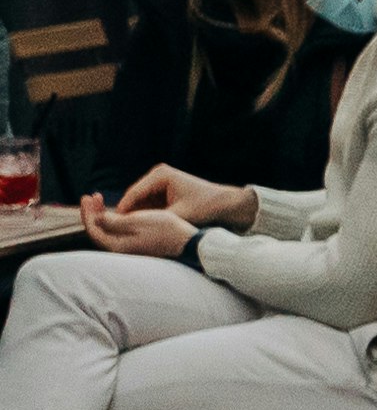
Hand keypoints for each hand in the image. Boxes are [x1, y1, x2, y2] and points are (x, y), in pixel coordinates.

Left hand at [80, 189, 200, 257]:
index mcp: (117, 245)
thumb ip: (112, 221)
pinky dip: (112, 220)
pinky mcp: (136, 244)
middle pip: (98, 230)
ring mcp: (128, 248)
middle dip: (93, 212)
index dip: (88, 212)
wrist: (187, 241)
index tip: (88, 197)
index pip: (93, 228)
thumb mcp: (136, 221)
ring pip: (107, 230)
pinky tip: (116, 212)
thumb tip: (95, 218)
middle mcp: (120, 249)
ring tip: (101, 201)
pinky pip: (117, 231)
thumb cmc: (164, 230)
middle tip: (92, 196)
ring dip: (102, 214)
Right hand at [111, 166, 246, 231]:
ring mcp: (159, 184)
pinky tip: (138, 231)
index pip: (133, 194)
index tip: (113, 228)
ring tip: (124, 234)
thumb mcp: (180, 215)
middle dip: (126, 215)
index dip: (123, 213)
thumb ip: (156, 220)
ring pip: (139, 203)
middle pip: (133, 198)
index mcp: (160, 175)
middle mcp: (157, 176)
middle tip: (114, 233)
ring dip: (134, 217)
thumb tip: (133, 228)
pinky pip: (148, 206)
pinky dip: (144, 216)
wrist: (230, 204)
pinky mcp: (163, 193)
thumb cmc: (208, 207)